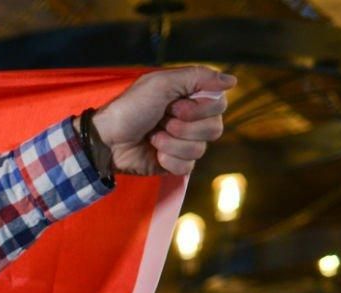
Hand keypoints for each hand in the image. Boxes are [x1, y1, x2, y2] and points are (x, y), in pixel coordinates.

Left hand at [90, 66, 234, 177]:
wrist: (107, 140)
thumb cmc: (130, 108)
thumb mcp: (161, 83)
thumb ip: (198, 77)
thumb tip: (233, 81)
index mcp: (191, 99)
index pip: (219, 105)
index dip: (200, 109)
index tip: (175, 106)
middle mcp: (191, 121)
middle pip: (215, 129)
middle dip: (185, 127)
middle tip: (162, 121)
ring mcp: (183, 143)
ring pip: (201, 149)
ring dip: (173, 143)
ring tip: (153, 137)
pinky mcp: (173, 163)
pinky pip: (187, 167)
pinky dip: (168, 160)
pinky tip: (154, 152)